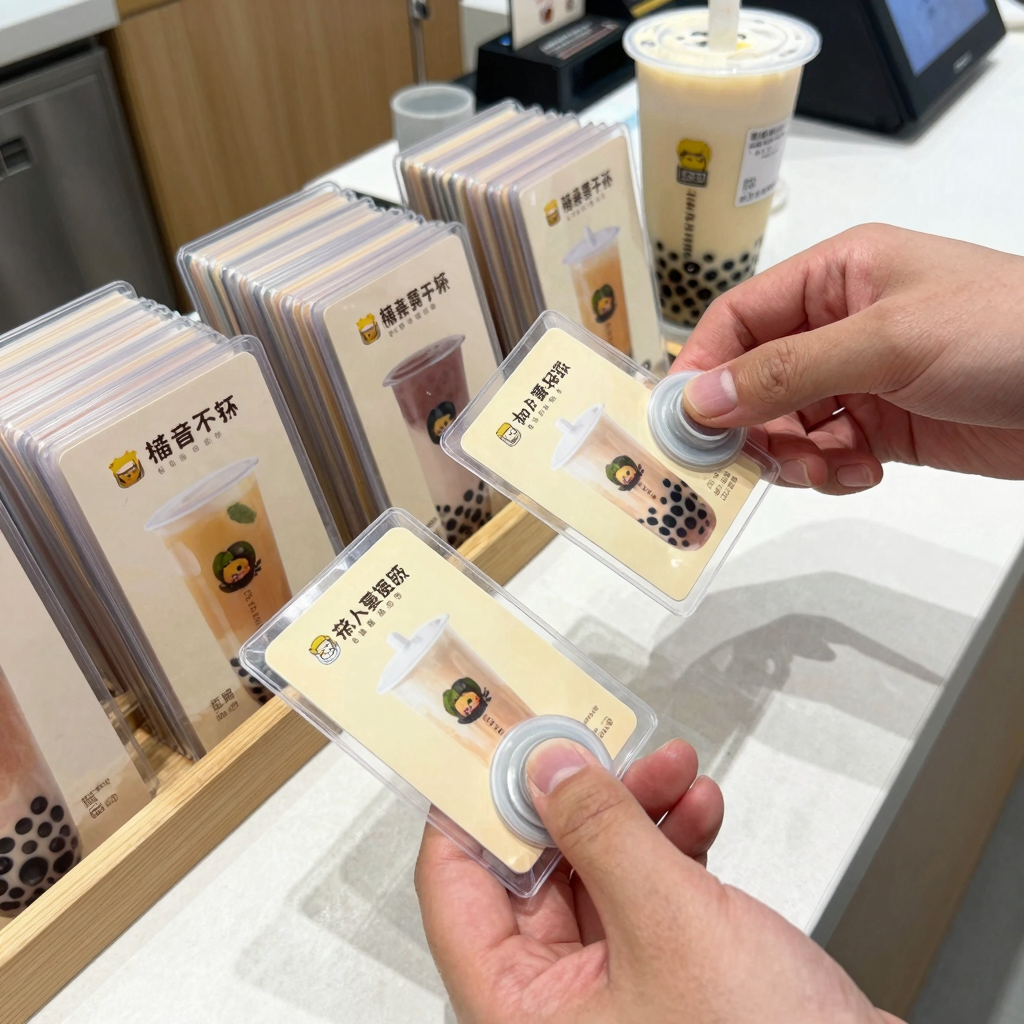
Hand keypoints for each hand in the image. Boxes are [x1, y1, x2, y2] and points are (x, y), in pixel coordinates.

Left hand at [416, 739, 900, 1023]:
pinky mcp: (664, 973)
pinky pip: (646, 890)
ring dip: (636, 811)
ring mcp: (612, 987)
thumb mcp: (669, 923)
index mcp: (518, 1010)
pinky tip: (698, 811)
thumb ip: (601, 832)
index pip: (453, 885)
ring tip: (670, 770)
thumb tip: (547, 770)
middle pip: (534, 867)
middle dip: (576, 797)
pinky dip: (672, 844)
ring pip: (597, 869)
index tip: (489, 744)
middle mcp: (555, 1004)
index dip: (470, 805)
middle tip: (594, 745)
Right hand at [674, 224, 1023, 492]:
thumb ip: (788, 371)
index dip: (705, 366)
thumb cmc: (1008, 332)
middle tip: (743, 462)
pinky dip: (832, 471)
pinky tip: (861, 471)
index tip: (681, 419)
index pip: (740, 318)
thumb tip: (702, 399)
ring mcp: (864, 379)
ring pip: (787, 424)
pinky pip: (828, 454)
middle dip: (748, 423)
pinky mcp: (887, 426)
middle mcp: (842, 325)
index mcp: (838, 276)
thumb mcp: (888, 341)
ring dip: (790, 455)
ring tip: (820, 469)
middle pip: (755, 379)